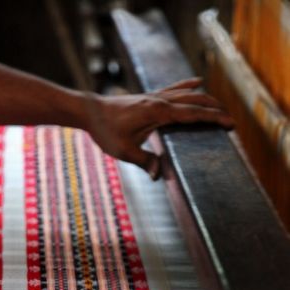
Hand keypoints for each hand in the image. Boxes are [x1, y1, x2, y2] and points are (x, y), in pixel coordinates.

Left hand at [85, 78, 233, 178]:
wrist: (90, 111)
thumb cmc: (105, 131)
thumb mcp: (124, 151)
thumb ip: (145, 162)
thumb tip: (159, 176)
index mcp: (158, 112)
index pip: (193, 114)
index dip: (213, 119)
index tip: (230, 124)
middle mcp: (159, 100)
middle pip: (195, 101)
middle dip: (215, 110)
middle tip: (232, 120)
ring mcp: (155, 96)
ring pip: (187, 93)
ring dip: (205, 99)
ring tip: (221, 106)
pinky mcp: (149, 96)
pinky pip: (173, 88)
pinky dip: (187, 85)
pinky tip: (198, 82)